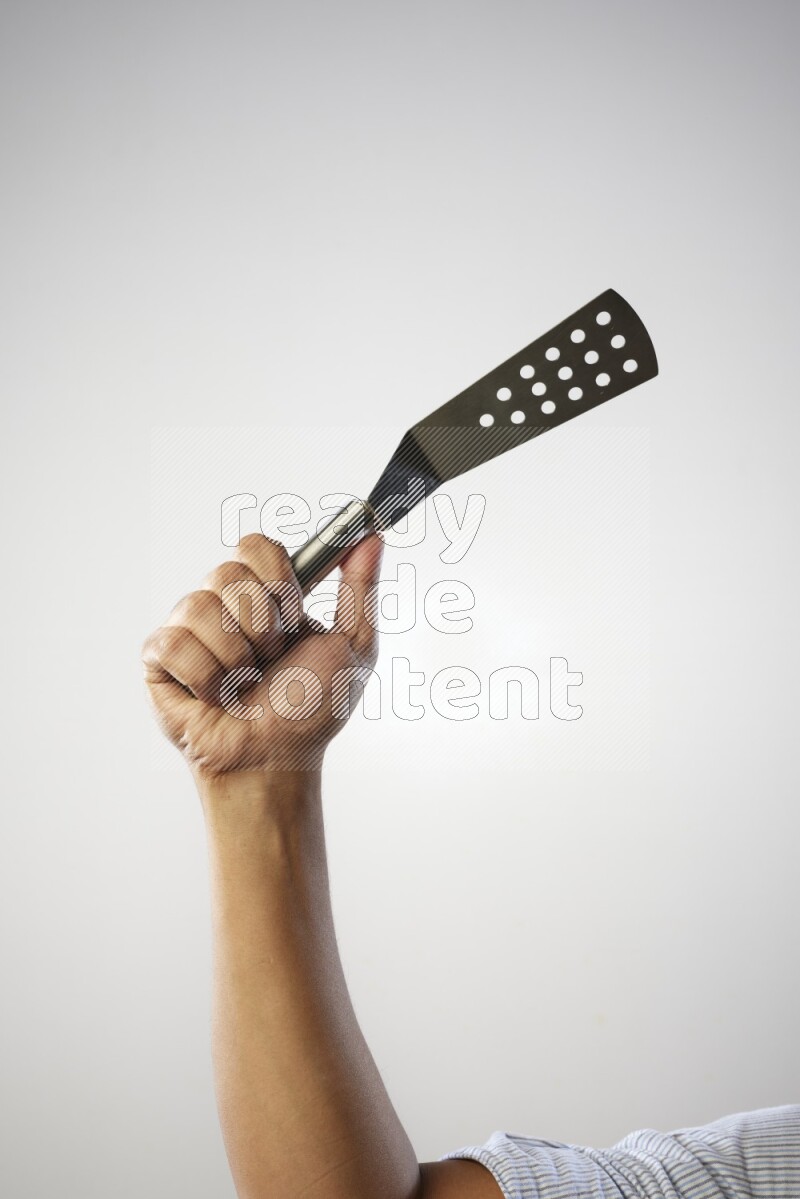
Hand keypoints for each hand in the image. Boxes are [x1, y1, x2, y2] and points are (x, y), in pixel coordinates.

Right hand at [142, 532, 382, 777]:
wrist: (277, 759)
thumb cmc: (311, 710)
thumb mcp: (353, 646)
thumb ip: (360, 588)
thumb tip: (370, 536)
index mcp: (265, 595)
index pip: (255, 546)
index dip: (277, 581)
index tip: (294, 617)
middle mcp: (223, 604)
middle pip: (228, 573)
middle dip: (262, 626)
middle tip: (271, 660)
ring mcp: (189, 629)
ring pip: (199, 607)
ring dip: (236, 657)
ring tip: (245, 683)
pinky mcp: (160, 660)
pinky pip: (172, 643)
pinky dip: (205, 677)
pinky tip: (216, 697)